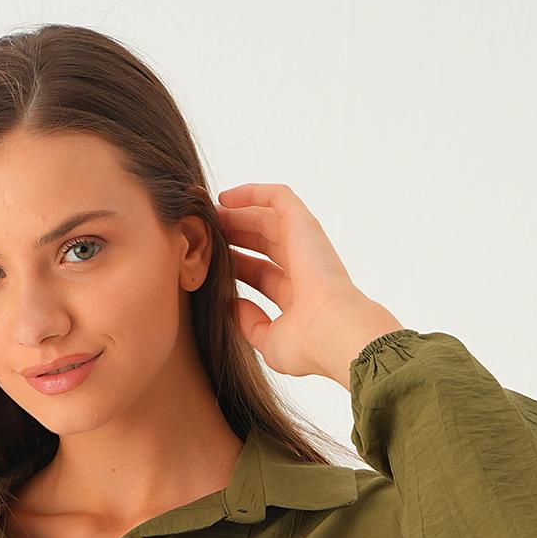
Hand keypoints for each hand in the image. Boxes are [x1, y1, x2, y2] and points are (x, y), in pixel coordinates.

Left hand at [213, 183, 404, 388]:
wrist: (334, 333)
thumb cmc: (307, 345)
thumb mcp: (269, 341)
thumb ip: (250, 323)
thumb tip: (231, 305)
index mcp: (296, 295)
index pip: (258, 272)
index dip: (233, 264)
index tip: (205, 261)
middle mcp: (302, 267)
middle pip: (261, 242)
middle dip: (231, 235)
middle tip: (202, 232)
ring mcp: (305, 245)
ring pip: (266, 218)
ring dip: (237, 214)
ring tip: (207, 214)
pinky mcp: (304, 225)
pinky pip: (278, 198)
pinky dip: (253, 193)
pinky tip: (225, 198)